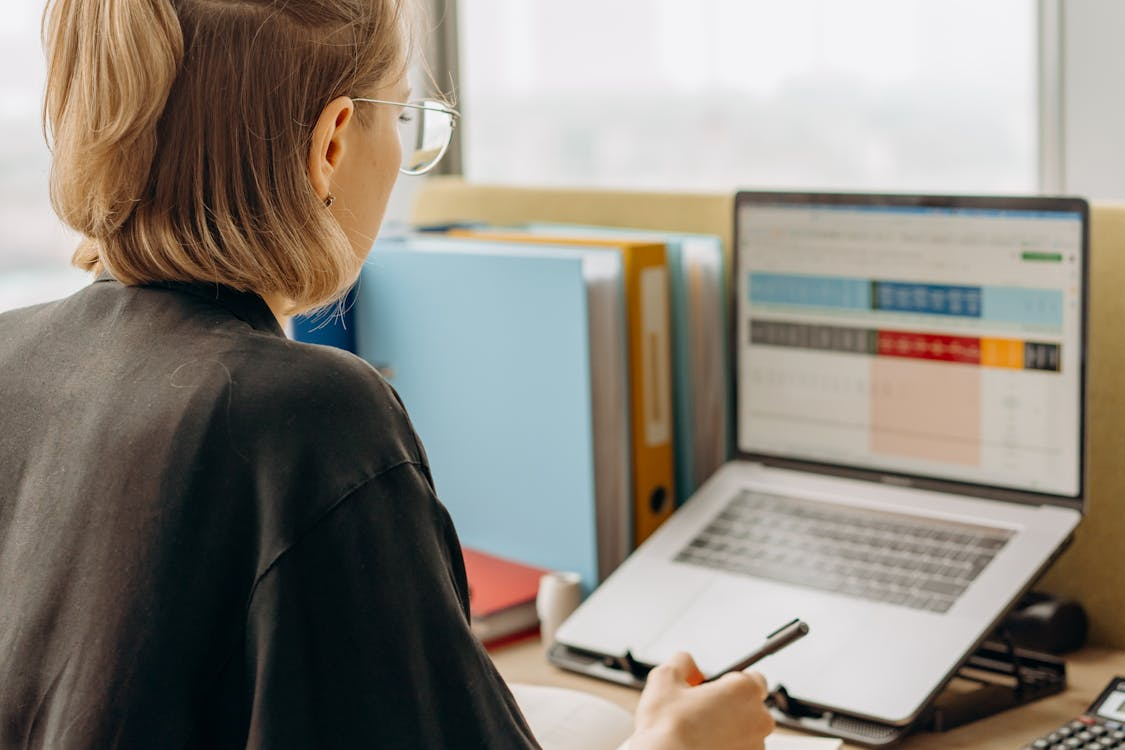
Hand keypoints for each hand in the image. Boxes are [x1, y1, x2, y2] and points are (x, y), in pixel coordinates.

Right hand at [627, 652, 774, 749]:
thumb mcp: (665, 677)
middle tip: (702, 711)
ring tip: (699, 734)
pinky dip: (727, 747)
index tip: (715, 689)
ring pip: (746, 731)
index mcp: (744, 690)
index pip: (754, 678)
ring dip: (730, 730)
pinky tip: (703, 746)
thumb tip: (690, 665)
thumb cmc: (666, 726)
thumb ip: (683, 662)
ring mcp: (756, 746)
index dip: (732, 682)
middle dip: (731, 707)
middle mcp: (758, 719)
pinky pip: (740, 749)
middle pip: (751, 706)